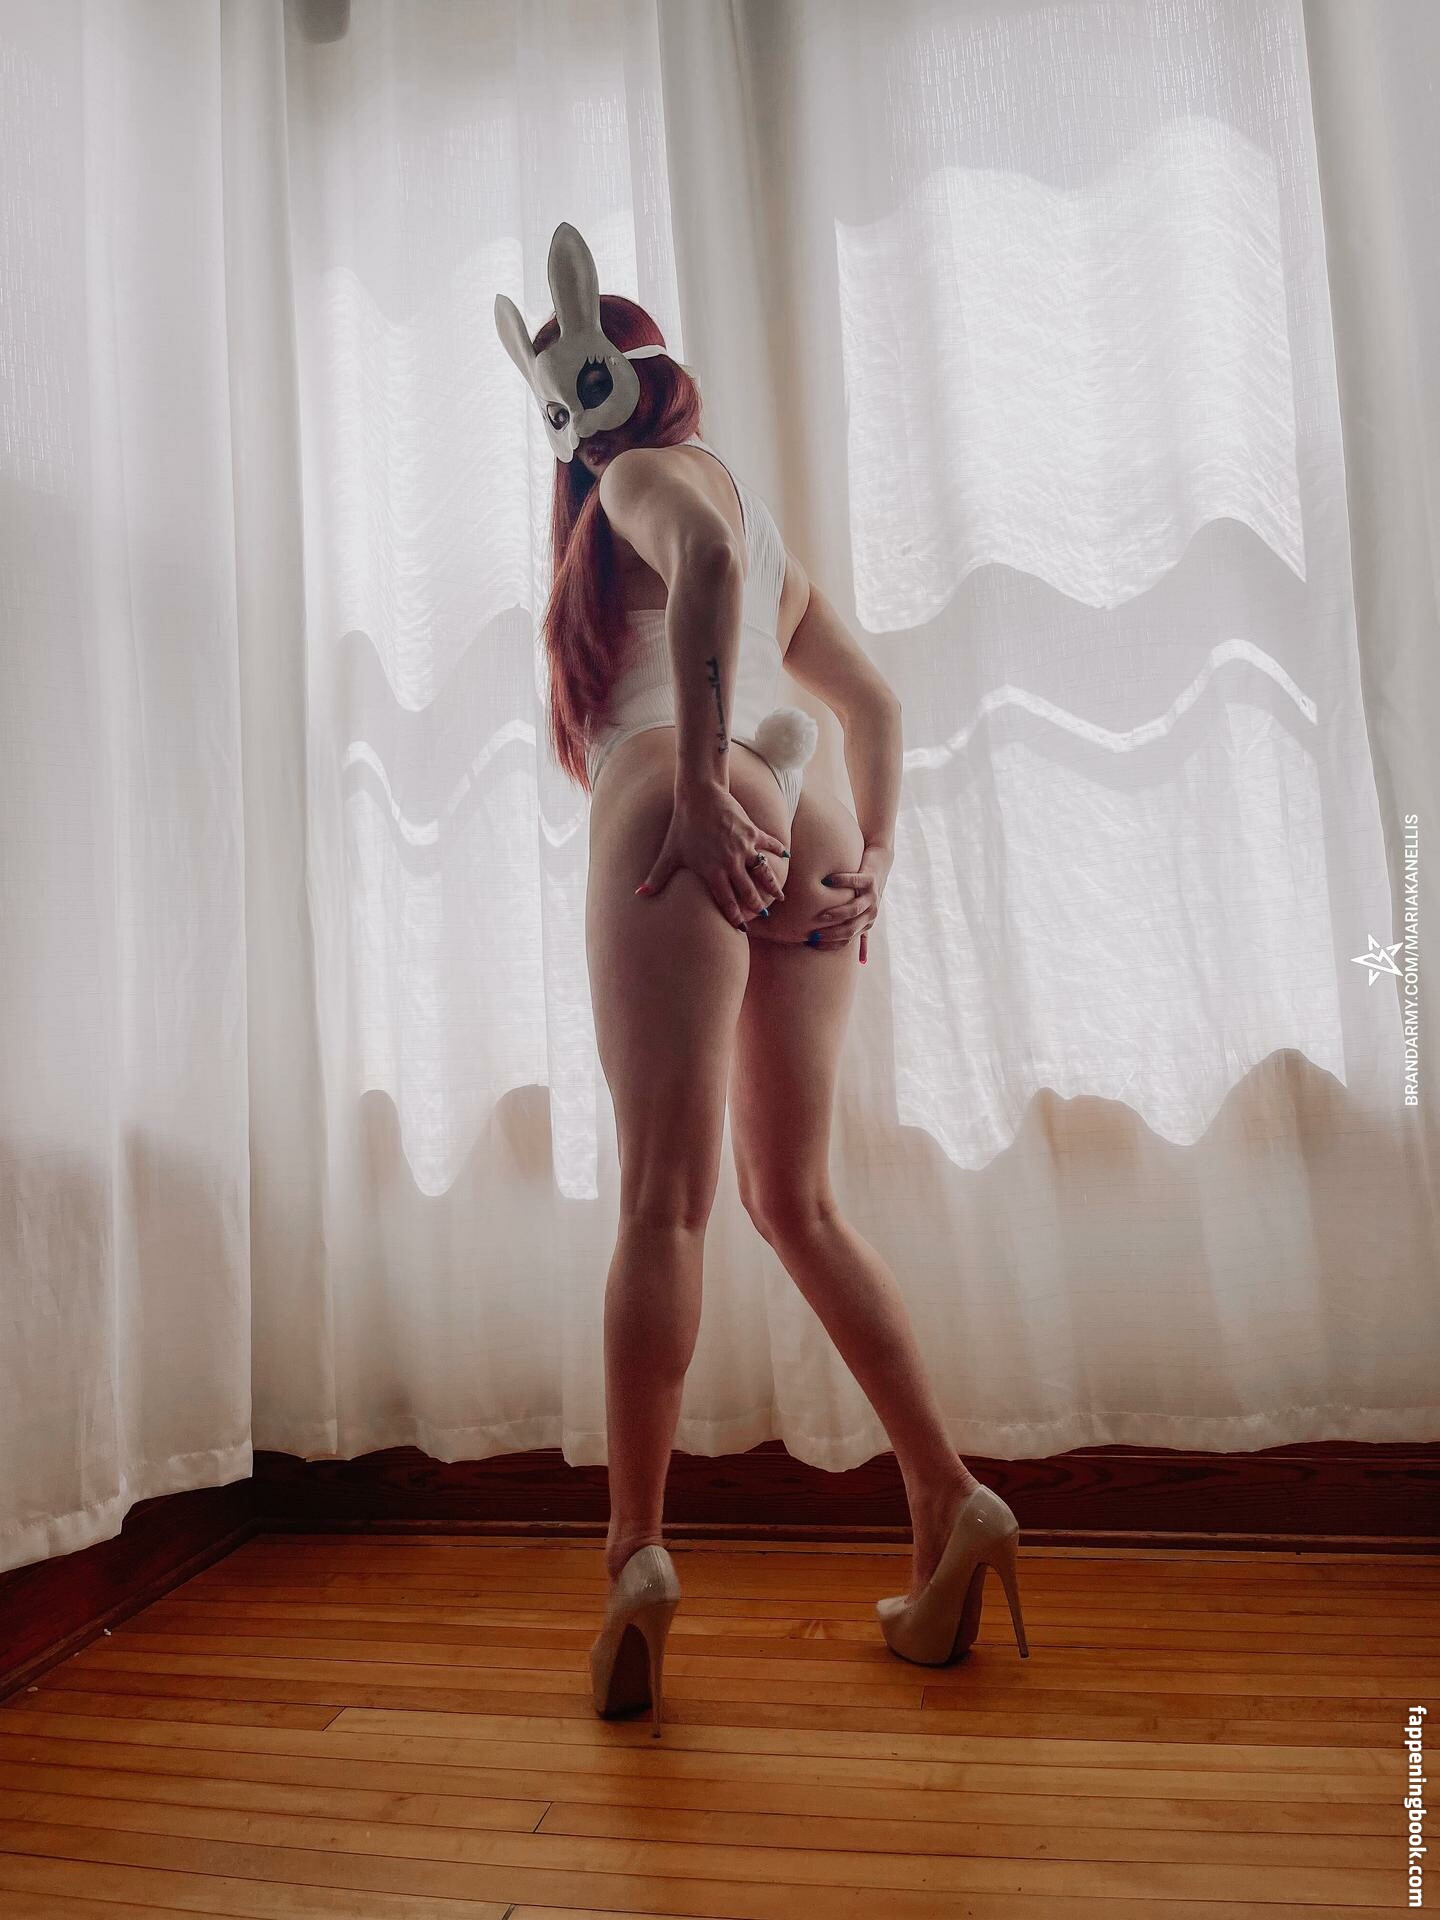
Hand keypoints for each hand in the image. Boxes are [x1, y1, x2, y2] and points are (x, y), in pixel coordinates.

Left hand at [635, 781, 788, 929]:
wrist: (699, 795)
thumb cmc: (682, 825)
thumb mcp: (669, 853)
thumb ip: (657, 877)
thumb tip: (639, 895)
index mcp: (712, 872)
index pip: (726, 901)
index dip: (735, 917)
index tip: (741, 929)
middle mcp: (731, 863)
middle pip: (748, 891)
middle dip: (756, 905)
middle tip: (762, 915)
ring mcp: (744, 847)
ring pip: (763, 872)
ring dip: (772, 885)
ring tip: (780, 897)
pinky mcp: (752, 831)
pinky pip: (769, 843)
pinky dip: (778, 849)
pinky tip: (786, 855)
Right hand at [808, 841, 892, 962]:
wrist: (881, 864)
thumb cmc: (865, 889)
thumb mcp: (864, 911)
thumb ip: (859, 931)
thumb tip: (860, 961)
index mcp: (867, 922)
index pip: (847, 939)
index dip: (830, 943)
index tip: (812, 943)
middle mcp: (871, 912)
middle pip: (851, 928)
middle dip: (832, 933)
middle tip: (814, 933)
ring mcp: (871, 896)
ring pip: (855, 909)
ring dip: (838, 914)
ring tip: (822, 914)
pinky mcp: (870, 879)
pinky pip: (854, 882)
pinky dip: (840, 881)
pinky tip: (825, 881)